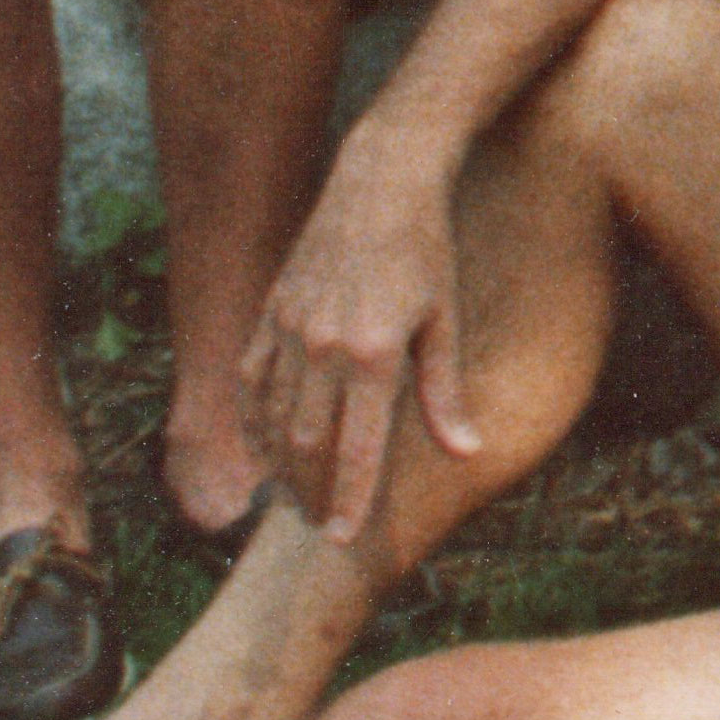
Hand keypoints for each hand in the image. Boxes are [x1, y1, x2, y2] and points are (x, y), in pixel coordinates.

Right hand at [244, 157, 473, 542]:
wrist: (381, 180)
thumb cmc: (428, 249)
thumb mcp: (446, 317)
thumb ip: (445, 392)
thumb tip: (468, 453)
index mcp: (375, 352)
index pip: (358, 447)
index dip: (349, 498)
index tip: (340, 538)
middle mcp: (324, 345)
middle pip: (307, 444)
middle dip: (309, 492)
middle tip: (315, 525)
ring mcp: (289, 327)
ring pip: (273, 418)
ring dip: (279, 466)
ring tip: (290, 498)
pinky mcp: (271, 310)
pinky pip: (251, 380)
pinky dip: (253, 421)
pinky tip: (263, 448)